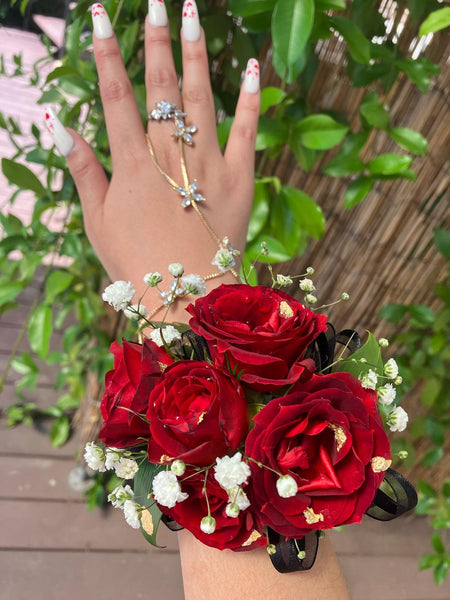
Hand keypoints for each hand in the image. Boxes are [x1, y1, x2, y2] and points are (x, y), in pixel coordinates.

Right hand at [47, 1, 259, 317]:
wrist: (185, 297)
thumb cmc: (136, 263)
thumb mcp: (97, 222)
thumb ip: (83, 172)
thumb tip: (61, 126)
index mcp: (132, 165)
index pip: (115, 96)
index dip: (107, 54)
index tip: (100, 17)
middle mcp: (170, 157)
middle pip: (160, 88)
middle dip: (155, 40)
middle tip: (155, 1)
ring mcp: (208, 166)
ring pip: (201, 98)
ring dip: (196, 53)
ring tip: (192, 12)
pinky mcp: (240, 179)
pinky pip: (246, 131)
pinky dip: (250, 99)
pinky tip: (251, 65)